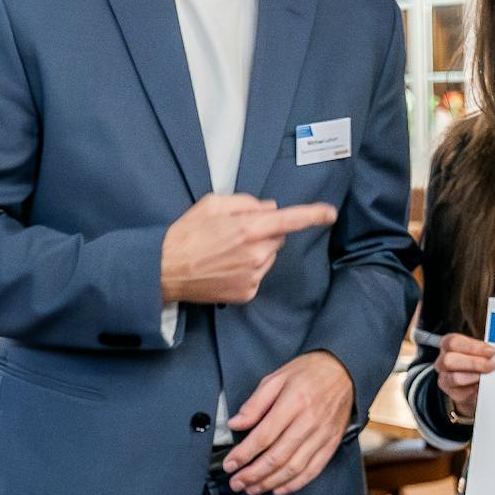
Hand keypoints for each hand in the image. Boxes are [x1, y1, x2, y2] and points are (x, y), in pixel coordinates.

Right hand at [161, 193, 335, 303]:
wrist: (164, 270)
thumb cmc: (187, 233)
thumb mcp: (213, 204)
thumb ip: (247, 202)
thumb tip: (271, 208)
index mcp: (250, 228)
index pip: (292, 219)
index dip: (314, 215)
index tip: (329, 213)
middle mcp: (256, 253)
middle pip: (279, 237)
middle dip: (267, 231)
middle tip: (238, 231)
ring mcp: (253, 276)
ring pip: (270, 256)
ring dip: (258, 250)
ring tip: (227, 250)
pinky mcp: (247, 292)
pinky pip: (259, 274)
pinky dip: (249, 268)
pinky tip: (226, 266)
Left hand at [222, 351, 353, 494]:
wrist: (344, 370)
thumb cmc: (309, 372)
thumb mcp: (277, 377)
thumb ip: (255, 403)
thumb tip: (235, 423)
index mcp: (294, 401)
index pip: (264, 436)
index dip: (244, 454)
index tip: (230, 464)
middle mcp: (309, 421)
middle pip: (277, 457)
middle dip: (252, 474)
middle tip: (236, 482)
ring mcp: (322, 434)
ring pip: (293, 468)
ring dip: (269, 483)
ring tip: (252, 488)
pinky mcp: (332, 443)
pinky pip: (313, 470)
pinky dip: (294, 484)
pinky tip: (278, 488)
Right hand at [434, 332, 494, 418]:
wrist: (476, 386)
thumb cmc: (478, 362)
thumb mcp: (480, 352)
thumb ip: (485, 350)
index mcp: (448, 345)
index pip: (453, 342)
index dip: (473, 346)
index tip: (491, 351)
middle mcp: (442, 361)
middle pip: (449, 360)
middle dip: (474, 362)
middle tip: (492, 365)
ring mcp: (445, 379)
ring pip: (455, 378)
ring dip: (474, 376)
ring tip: (488, 376)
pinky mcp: (453, 394)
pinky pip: (461, 393)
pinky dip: (474, 389)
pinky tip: (483, 386)